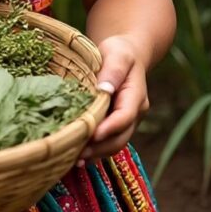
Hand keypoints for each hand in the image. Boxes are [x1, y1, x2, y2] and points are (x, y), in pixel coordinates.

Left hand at [77, 34, 149, 167]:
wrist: (125, 55)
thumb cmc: (120, 52)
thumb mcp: (117, 54)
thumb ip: (113, 70)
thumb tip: (105, 90)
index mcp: (136, 96)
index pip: (125, 116)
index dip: (109, 128)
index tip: (92, 134)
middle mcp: (134, 113)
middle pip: (120, 137)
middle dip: (99, 147)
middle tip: (76, 152)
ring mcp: (126, 121)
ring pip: (114, 144)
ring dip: (96, 154)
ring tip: (74, 159)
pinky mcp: (115, 125)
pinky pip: (107, 142)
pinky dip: (94, 151)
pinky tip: (76, 156)